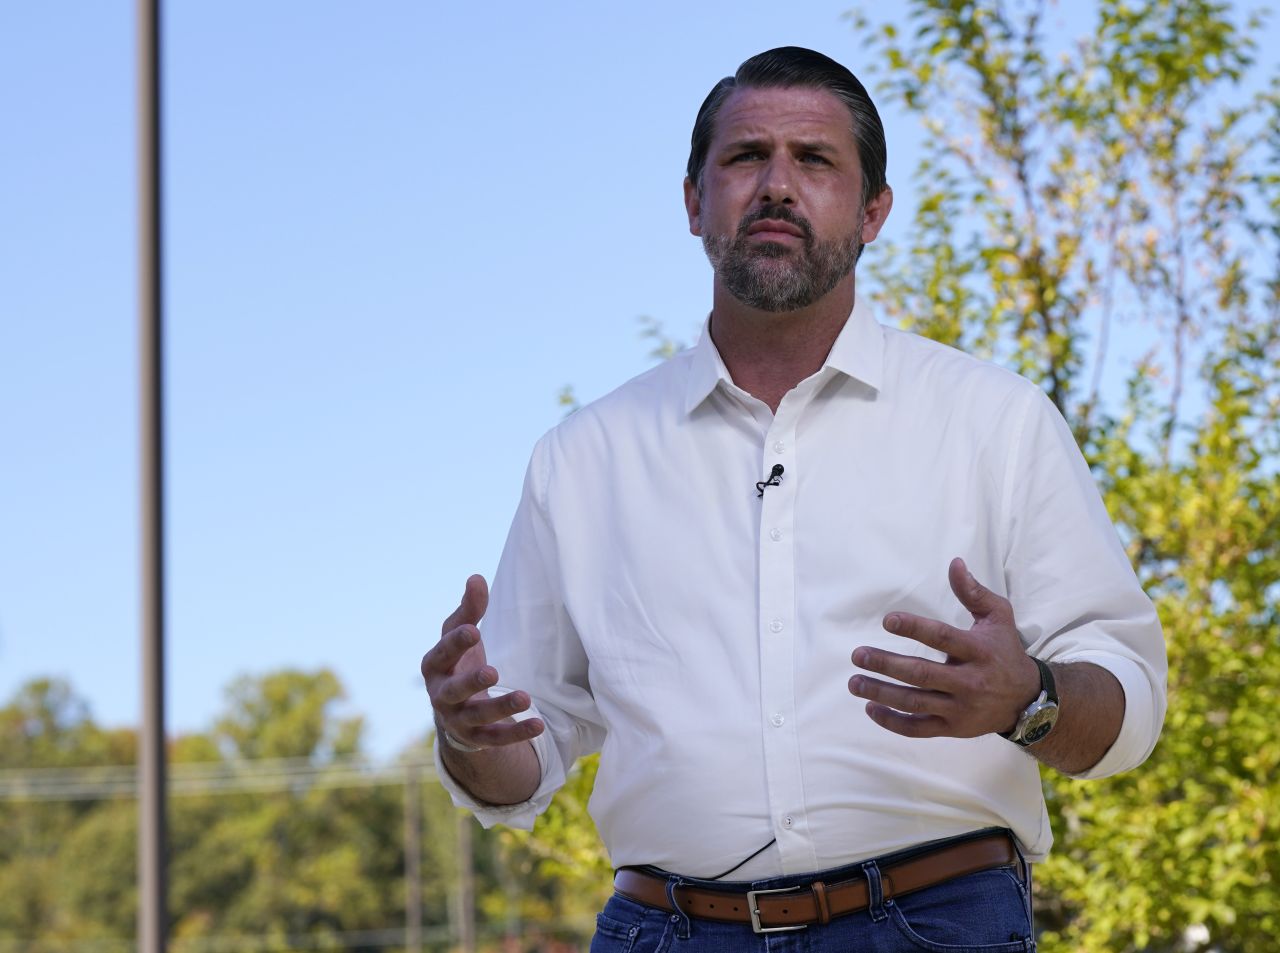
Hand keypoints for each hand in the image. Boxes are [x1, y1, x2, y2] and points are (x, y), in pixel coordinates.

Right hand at [421, 575, 543, 750]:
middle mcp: (441, 694)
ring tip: (525, 698)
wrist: (454, 708)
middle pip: (453, 690)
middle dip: (470, 682)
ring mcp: (458, 718)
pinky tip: (538, 724)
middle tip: (492, 672)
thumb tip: (476, 578)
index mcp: (434, 665)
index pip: (442, 653)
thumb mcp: (460, 635)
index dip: (456, 643)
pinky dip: (516, 733)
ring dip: (500, 708)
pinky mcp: (476, 737)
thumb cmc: (458, 660)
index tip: (473, 630)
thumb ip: (469, 609)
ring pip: (477, 716)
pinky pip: (496, 737)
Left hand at [848, 557, 1040, 737]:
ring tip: (854, 682)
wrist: (1027, 700)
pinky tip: (871, 708)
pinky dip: (893, 722)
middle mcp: (969, 681)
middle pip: (922, 674)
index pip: (942, 638)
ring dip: (881, 693)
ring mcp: (960, 708)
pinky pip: (918, 728)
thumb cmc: (1005, 651)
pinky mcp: (953, 728)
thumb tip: (955, 563)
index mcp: (978, 651)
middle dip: (886, 665)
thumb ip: (974, 592)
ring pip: (915, 703)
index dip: (914, 628)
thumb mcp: (998, 617)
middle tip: (858, 655)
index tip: (887, 621)